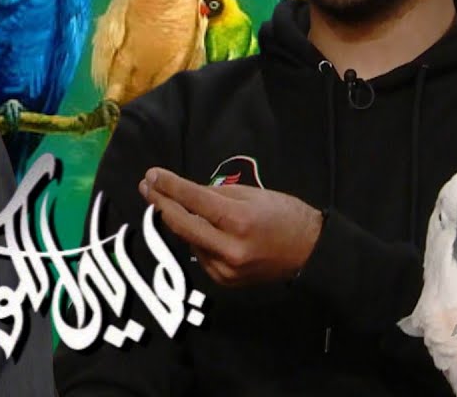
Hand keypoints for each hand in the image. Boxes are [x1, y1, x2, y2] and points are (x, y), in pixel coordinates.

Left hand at [139, 167, 322, 286]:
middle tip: (145, 186)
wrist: (310, 254)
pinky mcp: (224, 281)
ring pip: (189, 240)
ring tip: (173, 203)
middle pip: (181, 225)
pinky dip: (196, 239)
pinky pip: (200, 254)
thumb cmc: (285, 216)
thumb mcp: (253, 194)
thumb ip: (216, 194)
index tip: (151, 175)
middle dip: (160, 204)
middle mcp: (229, 248)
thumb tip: (184, 193)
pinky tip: (200, 228)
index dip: (169, 186)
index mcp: (239, 220)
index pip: (193, 200)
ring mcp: (225, 269)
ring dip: (179, 221)